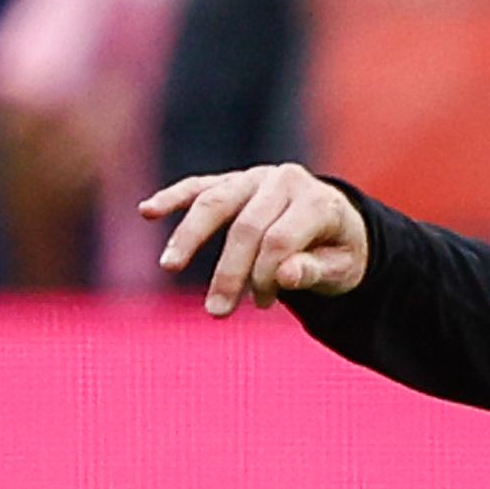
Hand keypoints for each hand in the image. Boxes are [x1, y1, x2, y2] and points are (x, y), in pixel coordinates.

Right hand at [139, 164, 371, 311]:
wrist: (338, 224)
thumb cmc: (338, 252)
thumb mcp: (342, 269)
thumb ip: (315, 271)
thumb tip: (284, 276)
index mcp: (318, 202)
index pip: (280, 240)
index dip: (267, 275)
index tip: (264, 305)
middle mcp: (285, 181)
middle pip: (246, 226)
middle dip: (229, 272)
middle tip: (216, 311)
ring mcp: (256, 177)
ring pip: (215, 203)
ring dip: (189, 236)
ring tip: (169, 266)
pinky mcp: (233, 180)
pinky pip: (200, 186)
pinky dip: (173, 198)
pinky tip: (147, 211)